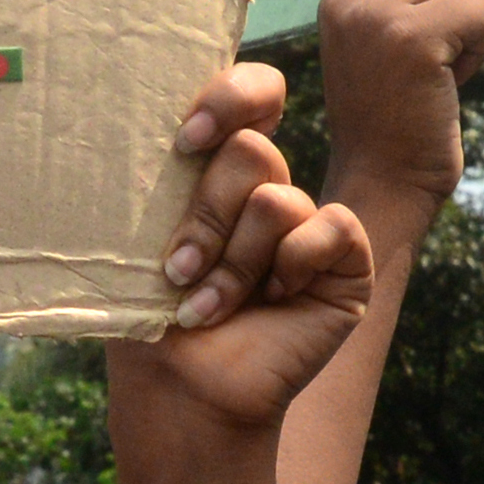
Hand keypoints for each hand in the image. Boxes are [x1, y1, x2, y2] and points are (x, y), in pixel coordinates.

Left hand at [117, 86, 373, 483]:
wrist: (181, 390)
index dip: (228, 97)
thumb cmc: (149, 317)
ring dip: (233, 262)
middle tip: (179, 270)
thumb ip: (152, 172)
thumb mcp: (139, 236)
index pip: (250, 94)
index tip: (183, 142)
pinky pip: (331, 225)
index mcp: (219, 170)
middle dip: (205, 217)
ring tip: (210, 305)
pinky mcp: (345, 261)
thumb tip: (150, 115)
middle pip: (251, 151)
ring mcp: (308, 226)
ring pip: (276, 199)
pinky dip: (292, 264)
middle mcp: (267, 190)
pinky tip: (274, 302)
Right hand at [313, 0, 483, 219]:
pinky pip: (478, 10)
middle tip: (451, 45)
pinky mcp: (411, 39)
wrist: (384, 179)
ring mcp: (375, 16)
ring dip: (475, 20)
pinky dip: (481, 45)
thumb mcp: (387, 42)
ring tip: (451, 63)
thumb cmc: (397, 116)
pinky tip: (457, 78)